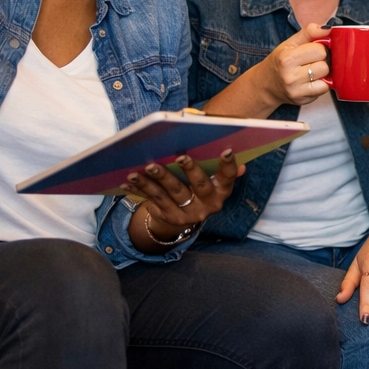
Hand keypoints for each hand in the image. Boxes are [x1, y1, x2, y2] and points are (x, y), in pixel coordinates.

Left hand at [129, 150, 243, 237]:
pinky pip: (153, 201)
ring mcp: (188, 214)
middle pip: (198, 186)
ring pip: (171, 194)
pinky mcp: (170, 218)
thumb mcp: (213, 180)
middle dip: (189, 171)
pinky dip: (140, 189)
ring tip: (146, 167)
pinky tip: (130, 180)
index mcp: (221, 192)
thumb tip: (239, 160)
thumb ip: (221, 170)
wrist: (185, 216)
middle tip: (179, 156)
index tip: (227, 150)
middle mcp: (208, 205)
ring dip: (157, 180)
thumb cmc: (199, 187)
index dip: (229, 165)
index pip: (228, 178)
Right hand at [260, 23, 331, 106]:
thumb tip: (328, 28)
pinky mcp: (303, 100)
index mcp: (287, 58)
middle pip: (325, 65)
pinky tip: (312, 81)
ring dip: (323, 74)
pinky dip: (321, 85)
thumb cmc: (280, 61)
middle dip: (321, 61)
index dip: (320, 48)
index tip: (312, 50)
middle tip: (311, 61)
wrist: (266, 85)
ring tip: (312, 71)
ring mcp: (297, 90)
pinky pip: (324, 90)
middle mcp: (290, 76)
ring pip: (327, 79)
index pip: (320, 49)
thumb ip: (309, 33)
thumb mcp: (290, 43)